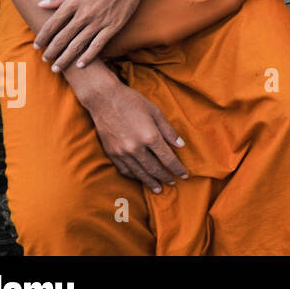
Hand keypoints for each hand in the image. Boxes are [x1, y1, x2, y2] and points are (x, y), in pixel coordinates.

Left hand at [34, 0, 150, 72]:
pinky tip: (80, 64)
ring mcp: (99, 21)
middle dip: (51, 51)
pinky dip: (88, 56)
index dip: (42, 37)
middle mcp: (84, 14)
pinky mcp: (113, 26)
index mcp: (73, 2)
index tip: (37, 45)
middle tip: (45, 60)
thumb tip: (40, 4)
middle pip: (62, 38)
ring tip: (57, 67)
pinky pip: (97, 45)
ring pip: (77, 45)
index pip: (52, 24)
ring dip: (65, 58)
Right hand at [76, 70, 188, 192]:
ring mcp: (122, 152)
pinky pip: (125, 170)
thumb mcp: (156, 112)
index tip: (185, 175)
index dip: (178, 168)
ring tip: (159, 189)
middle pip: (154, 169)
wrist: (104, 99)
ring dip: (150, 182)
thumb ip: (168, 131)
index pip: (168, 158)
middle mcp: (136, 147)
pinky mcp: (111, 153)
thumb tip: (181, 146)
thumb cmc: (133, 102)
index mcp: (150, 136)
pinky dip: (134, 176)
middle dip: (165, 177)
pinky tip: (140, 179)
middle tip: (173, 183)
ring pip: (139, 173)